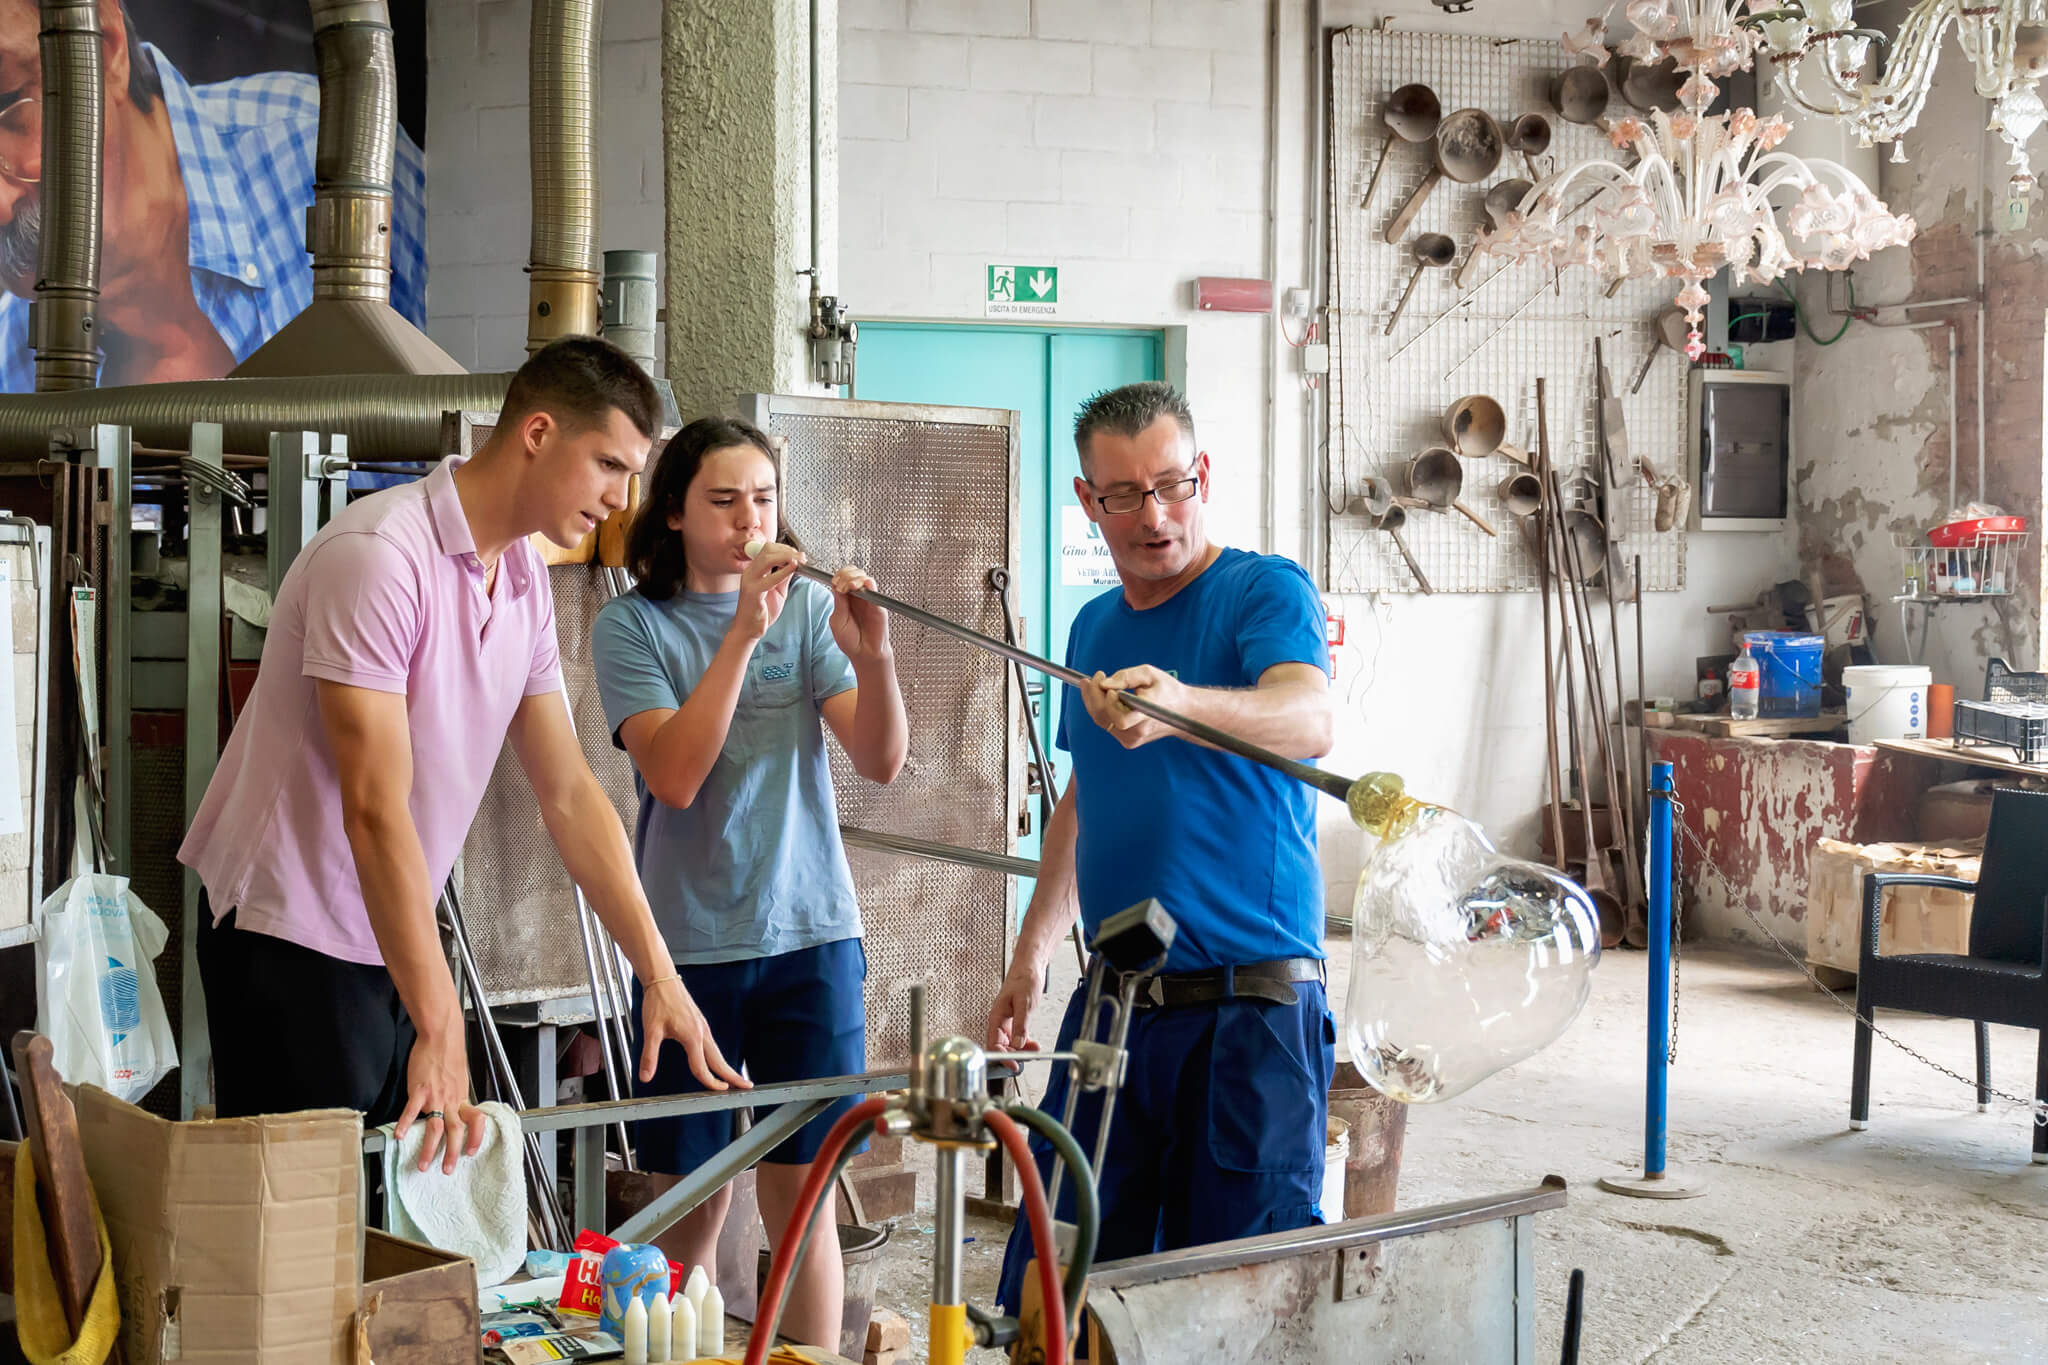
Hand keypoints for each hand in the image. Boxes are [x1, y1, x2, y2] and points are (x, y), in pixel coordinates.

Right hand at [397, 1024, 488, 1174]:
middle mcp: (451, 1099)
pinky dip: (405, 1125)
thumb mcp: (459, 1078)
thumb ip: (456, 1095)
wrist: (441, 1036)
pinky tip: (400, 1137)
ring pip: (435, 1128)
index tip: (472, 1151)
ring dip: (429, 1149)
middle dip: (452, 1153)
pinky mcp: (419, 1089)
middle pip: (455, 1131)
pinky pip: (411, 1110)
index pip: (476, 1121)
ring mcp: (435, 1096)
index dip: (476, 1137)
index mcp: (462, 1097)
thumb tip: (455, 1108)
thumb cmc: (449, 1055)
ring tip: (423, 1165)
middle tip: (447, 1170)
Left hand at [637, 978, 750, 1090]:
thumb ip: (649, 1055)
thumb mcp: (651, 1030)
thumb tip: (645, 1077)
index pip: (702, 1067)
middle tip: (746, 1086)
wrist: (663, 981)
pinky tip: (715, 1062)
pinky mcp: (700, 1024)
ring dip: (726, 1067)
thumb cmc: (658, 1002)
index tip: (719, 1092)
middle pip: (719, 1060)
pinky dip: (717, 1057)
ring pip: (717, 1052)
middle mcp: (702, 1033)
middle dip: (733, 1075)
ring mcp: (703, 1028)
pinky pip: (712, 1045)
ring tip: (734, 1079)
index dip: (710, 1082)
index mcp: (692, 1037)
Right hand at [732, 542, 801, 641]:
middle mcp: (750, 572)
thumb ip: (784, 576)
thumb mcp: (778, 590)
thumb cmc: (761, 611)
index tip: (798, 554)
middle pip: (768, 550)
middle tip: (802, 556)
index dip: (784, 548)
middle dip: (788, 550)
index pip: (768, 549)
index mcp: (754, 570)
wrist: (749, 629)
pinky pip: (770, 578)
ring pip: (767, 558)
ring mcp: (750, 581)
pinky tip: (794, 568)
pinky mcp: (753, 592)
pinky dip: (784, 571)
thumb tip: (795, 564)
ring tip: (800, 560)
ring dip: (787, 557)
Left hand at [827, 565, 891, 662]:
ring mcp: (867, 599)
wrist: (864, 654)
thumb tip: (838, 586)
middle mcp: (856, 597)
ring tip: (851, 587)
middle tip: (842, 586)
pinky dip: (869, 583)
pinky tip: (863, 586)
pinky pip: (874, 588)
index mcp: (844, 600)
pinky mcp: (877, 604)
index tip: (835, 583)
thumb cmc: (851, 641)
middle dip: (845, 575)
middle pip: (851, 574)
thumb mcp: (838, 622)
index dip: (838, 577)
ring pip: (863, 577)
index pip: (841, 579)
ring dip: (855, 578)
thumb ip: (839, 604)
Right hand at [986, 960, 1045, 1051]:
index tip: (1013, 1065)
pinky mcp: (1015, 1021)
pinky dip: (1025, 1043)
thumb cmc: (1024, 979)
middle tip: (1027, 1059)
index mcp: (996, 1016)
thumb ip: (1021, 1024)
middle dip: (1013, 1055)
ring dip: (1020, 1050)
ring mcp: (1006, 1022)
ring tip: (1034, 1051)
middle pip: (1001, 1046)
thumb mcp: (1024, 1003)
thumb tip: (1018, 1043)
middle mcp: (999, 1021)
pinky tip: (1033, 1045)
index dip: (1002, 1056)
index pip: (993, 1043)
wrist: (1030, 968)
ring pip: (1009, 1043)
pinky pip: (1017, 1037)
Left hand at [1080, 665, 1185, 749]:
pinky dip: (1101, 710)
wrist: (1183, 711)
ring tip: (1096, 685)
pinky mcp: (1129, 741)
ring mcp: (1133, 738)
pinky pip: (1107, 725)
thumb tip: (1104, 683)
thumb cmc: (1167, 690)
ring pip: (1102, 721)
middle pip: (1104, 717)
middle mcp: (1139, 730)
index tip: (1101, 678)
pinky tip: (1104, 697)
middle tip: (1092, 679)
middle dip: (1092, 695)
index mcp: (1147, 714)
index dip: (1105, 698)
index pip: (1120, 716)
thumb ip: (1126, 677)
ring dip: (1094, 702)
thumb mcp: (1150, 674)